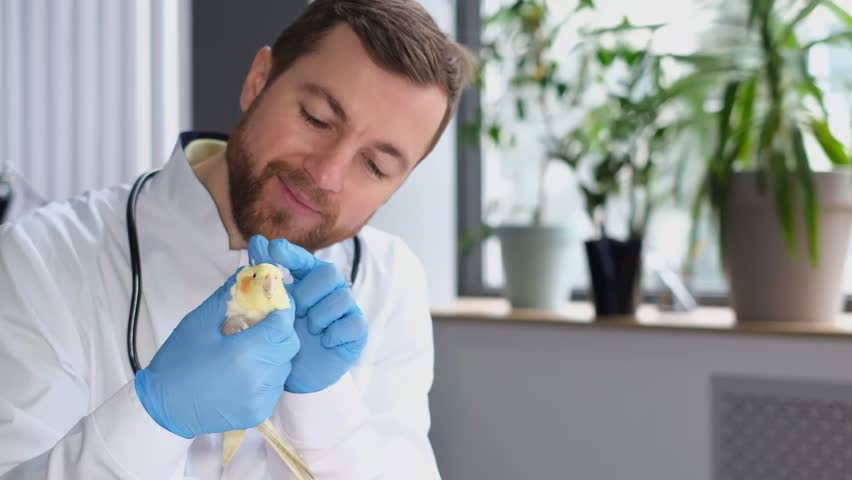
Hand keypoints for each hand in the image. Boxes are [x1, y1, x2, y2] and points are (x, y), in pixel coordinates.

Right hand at [134, 270, 299, 437]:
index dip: (282, 310)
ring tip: (251, 348)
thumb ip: (226, 297)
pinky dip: (268, 375)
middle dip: (280, 331)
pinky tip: (248, 370)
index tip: (273, 303)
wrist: (163, 408)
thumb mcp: (198, 322)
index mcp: (244, 354)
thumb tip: (247, 274)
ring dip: (275, 353)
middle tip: (262, 325)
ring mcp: (261, 399)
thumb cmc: (177, 362)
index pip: (283, 324)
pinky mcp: (259, 414)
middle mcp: (259, 378)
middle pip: (289, 345)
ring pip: (285, 366)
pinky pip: (276, 386)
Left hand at [248, 235, 367, 393]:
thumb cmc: (286, 337)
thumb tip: (257, 241)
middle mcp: (330, 290)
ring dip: (319, 315)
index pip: (305, 259)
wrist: (297, 374)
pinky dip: (334, 332)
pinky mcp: (357, 330)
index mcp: (309, 281)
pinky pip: (353, 323)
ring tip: (309, 330)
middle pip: (328, 273)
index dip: (291, 253)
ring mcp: (346, 309)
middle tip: (295, 311)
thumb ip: (266, 277)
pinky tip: (323, 341)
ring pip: (341, 297)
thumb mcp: (271, 308)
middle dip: (308, 292)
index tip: (274, 250)